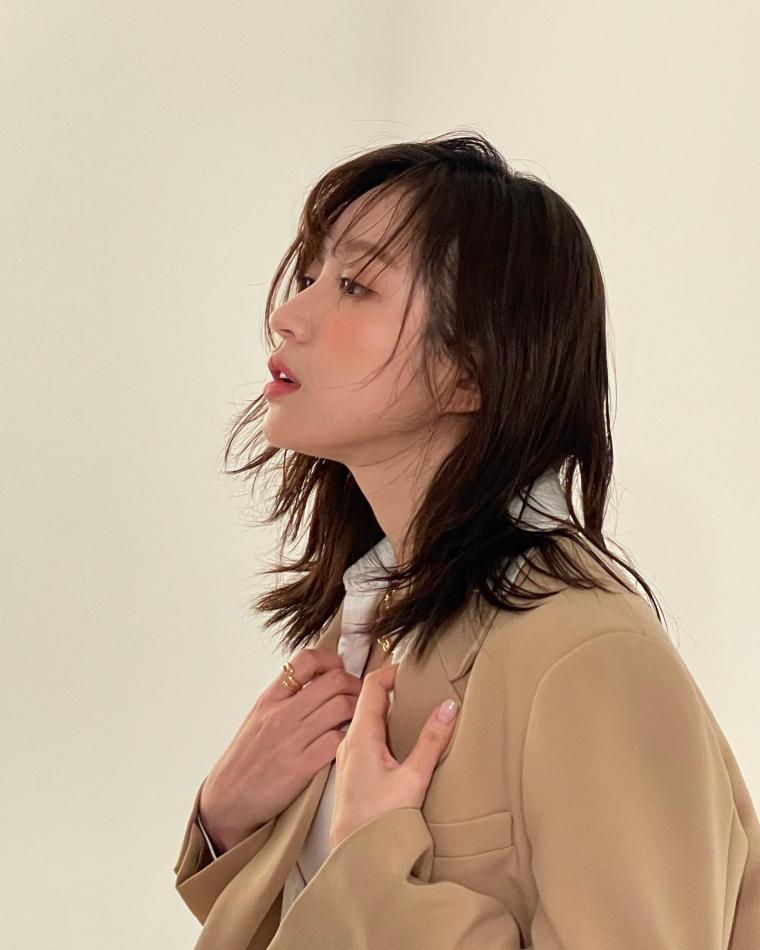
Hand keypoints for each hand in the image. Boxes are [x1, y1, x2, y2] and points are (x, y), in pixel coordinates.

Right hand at [199, 648, 362, 853]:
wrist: (227, 798)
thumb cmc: (245, 759)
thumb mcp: (258, 717)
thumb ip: (285, 698)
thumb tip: (317, 681)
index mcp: (270, 699)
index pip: (307, 660)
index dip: (331, 660)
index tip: (338, 670)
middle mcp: (282, 714)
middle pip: (334, 680)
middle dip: (354, 685)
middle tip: (357, 696)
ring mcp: (292, 739)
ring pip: (342, 707)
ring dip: (358, 710)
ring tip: (357, 719)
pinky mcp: (302, 766)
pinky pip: (338, 741)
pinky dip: (350, 738)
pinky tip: (348, 743)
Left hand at [329, 663, 459, 850]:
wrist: (353, 856)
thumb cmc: (378, 821)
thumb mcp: (413, 778)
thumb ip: (431, 741)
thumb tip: (448, 706)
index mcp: (360, 735)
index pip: (372, 686)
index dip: (392, 672)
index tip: (414, 670)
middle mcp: (349, 741)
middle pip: (368, 700)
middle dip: (393, 688)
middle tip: (419, 686)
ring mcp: (348, 756)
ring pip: (366, 719)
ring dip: (388, 710)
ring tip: (414, 709)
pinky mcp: (352, 771)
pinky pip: (365, 737)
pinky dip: (383, 728)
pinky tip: (400, 742)